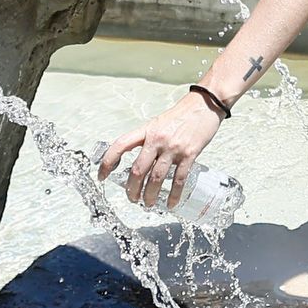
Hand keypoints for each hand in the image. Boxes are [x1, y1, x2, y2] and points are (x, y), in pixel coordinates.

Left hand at [98, 91, 224, 206]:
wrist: (206, 104)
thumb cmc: (182, 114)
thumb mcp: (159, 123)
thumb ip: (148, 140)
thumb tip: (140, 161)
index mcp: (147, 130)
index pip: (120, 145)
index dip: (108, 162)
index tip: (102, 176)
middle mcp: (158, 139)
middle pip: (138, 169)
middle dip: (132, 189)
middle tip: (132, 198)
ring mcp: (174, 148)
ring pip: (156, 178)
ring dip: (150, 195)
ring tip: (148, 204)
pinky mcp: (190, 154)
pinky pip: (179, 180)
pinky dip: (174, 195)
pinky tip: (170, 204)